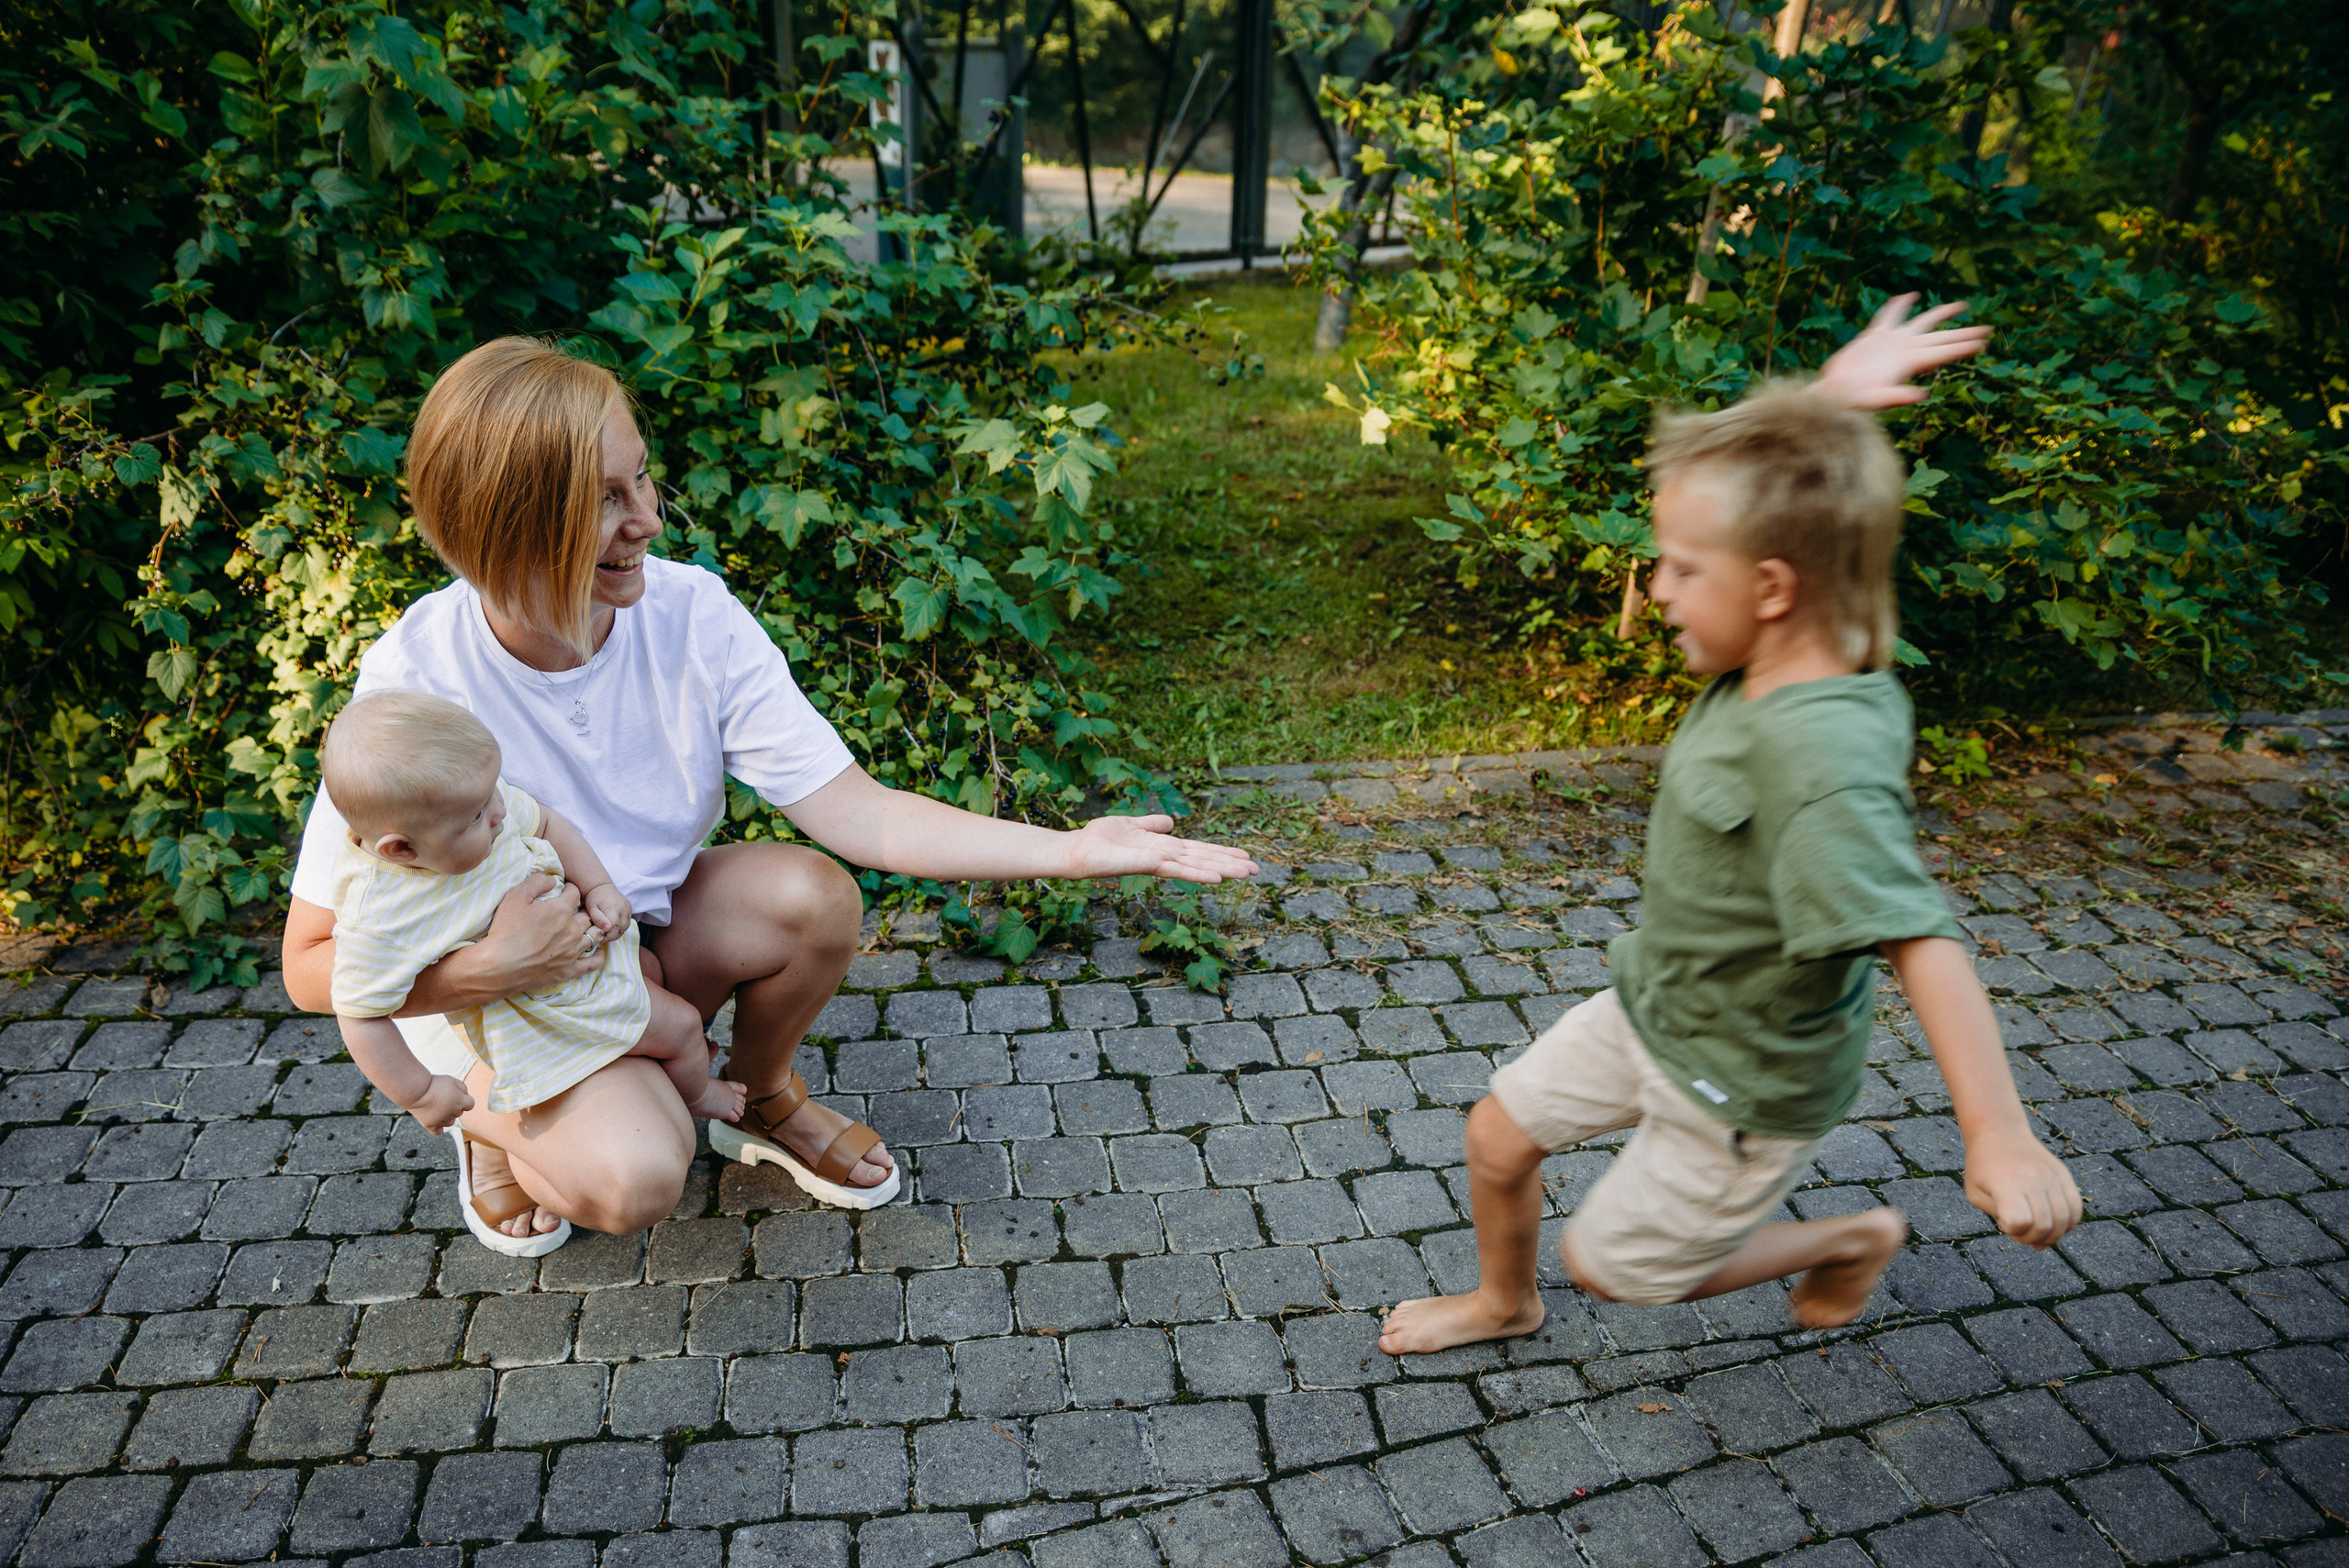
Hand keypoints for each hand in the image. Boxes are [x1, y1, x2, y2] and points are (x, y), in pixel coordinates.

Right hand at [403, 1073, 474, 1133]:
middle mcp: (453, 1114)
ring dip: (447, 1115)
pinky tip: (436, 1120)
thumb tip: (465, 1095)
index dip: (465, 1098)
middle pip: (459, 1112)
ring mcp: (441, 1121)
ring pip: (450, 1121)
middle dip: (454, 1105)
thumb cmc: (434, 1084)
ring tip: (437, 1106)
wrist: (416, 1090)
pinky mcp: (430, 1125)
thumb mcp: (453, 1080)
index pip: (470, 1104)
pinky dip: (438, 1127)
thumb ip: (463, 1088)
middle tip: (443, 1097)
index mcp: (460, 1102)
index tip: (457, 1094)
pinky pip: (438, 1131)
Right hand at [472, 874, 600, 994]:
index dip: (571, 889)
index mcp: (561, 910)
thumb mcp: (515, 896)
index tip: (567, 890)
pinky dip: (598, 956)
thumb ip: (536, 882)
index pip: (575, 894)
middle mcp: (572, 930)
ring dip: (592, 930)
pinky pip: (593, 963)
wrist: (500, 966)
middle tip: (575, 911)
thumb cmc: (506, 930)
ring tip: (587, 928)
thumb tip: (552, 880)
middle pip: (586, 915)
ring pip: (594, 936)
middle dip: (582, 910)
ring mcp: (573, 951)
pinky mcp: (570, 970)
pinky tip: (597, 952)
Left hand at [582, 882, 631, 939]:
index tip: (600, 937)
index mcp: (614, 909)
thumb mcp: (592, 908)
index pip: (615, 929)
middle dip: (612, 936)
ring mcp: (628, 909)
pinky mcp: (630, 909)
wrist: (601, 886)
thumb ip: (598, 919)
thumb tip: (607, 929)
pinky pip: (627, 922)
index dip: (608, 936)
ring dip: (617, 932)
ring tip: (607, 931)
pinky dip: (620, 926)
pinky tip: (612, 925)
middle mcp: (624, 909)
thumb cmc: (594, 898)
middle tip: (602, 935)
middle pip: (621, 929)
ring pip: (625, 927)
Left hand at [1061, 815, 1260, 882]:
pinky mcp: (1148, 865)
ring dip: (1222, 869)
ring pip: (1196, 866)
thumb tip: (1171, 821)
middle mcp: (1164, 857)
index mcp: (1163, 847)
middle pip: (1203, 860)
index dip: (1221, 853)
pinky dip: (1198, 873)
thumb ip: (1151, 824)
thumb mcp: (1131, 824)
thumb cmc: (1100, 839)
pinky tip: (1216, 877)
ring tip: (1246, 873)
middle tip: (1257, 870)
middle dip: (1230, 864)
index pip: (1198, 850)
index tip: (1245, 856)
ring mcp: (1158, 862)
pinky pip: (1177, 869)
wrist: (1077, 851)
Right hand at [1811, 293, 1990, 408]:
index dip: (1963, 346)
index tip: (1983, 341)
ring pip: (1922, 323)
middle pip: (1941, 338)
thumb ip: (1898, 397)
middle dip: (1964, 333)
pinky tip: (1907, 297)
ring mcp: (1891, 342)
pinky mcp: (1874, 337)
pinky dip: (1898, 306)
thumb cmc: (1853, 400)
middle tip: (1988, 329)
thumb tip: (1923, 396)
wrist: (1834, 393)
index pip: (1942, 352)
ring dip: (1941, 314)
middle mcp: (1905, 351)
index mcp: (1909, 363)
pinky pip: (1889, 317)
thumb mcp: (1875, 400)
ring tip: (1961, 306)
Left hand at [1963, 1125, 2081, 1248]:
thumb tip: (2025, 1233)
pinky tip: (2054, 1225)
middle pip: (2044, 1225)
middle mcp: (2032, 1179)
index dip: (2013, 1231)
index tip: (2003, 1224)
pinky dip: (2069, 1224)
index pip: (2019, 1221)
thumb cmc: (1983, 1166)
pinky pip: (2076, 1207)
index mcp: (2006, 1184)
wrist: (2000, 1133)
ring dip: (2052, 1236)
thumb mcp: (1976, 1193)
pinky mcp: (2064, 1175)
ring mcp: (2052, 1177)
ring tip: (2037, 1234)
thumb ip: (1997, 1216)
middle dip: (2031, 1239)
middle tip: (2019, 1234)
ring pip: (2065, 1220)